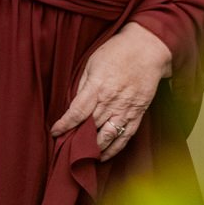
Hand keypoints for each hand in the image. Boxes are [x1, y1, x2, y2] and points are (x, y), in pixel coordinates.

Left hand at [51, 22, 172, 160]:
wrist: (148, 48)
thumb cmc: (117, 51)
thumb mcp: (92, 62)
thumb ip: (82, 84)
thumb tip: (73, 104)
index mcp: (97, 87)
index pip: (77, 113)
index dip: (64, 125)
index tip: (55, 132)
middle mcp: (111, 101)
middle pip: (91, 127)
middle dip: (76, 139)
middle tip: (66, 147)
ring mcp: (126, 109)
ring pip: (107, 137)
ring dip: (94, 149)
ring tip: (83, 156)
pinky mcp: (138, 113)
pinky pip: (125, 136)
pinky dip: (114, 149)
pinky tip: (104, 155)